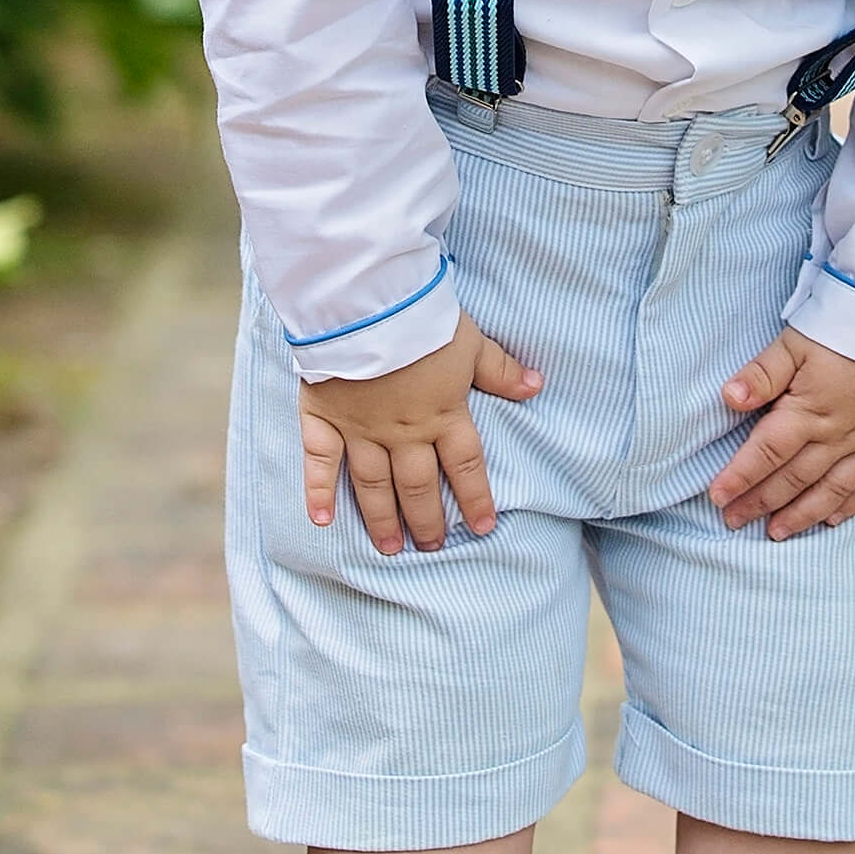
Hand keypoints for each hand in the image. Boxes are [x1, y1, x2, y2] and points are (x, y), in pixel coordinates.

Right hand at [301, 314, 541, 553]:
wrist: (366, 305)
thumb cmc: (421, 320)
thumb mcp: (471, 342)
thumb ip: (500, 370)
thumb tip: (536, 385)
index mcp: (442, 414)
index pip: (465, 465)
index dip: (476, 498)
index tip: (482, 527)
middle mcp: (403, 432)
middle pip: (418, 485)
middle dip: (426, 520)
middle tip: (431, 547)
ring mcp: (361, 430)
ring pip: (374, 485)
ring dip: (382, 519)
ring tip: (390, 548)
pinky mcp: (325, 419)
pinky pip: (321, 462)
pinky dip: (318, 492)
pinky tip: (321, 521)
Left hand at [708, 328, 854, 539]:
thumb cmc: (846, 326)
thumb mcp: (796, 340)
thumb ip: (762, 373)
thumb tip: (728, 399)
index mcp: (808, 411)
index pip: (766, 453)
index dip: (739, 478)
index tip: (717, 498)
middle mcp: (837, 436)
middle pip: (793, 478)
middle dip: (760, 502)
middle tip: (734, 521)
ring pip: (831, 490)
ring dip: (801, 514)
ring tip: (776, 533)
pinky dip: (851, 505)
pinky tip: (832, 519)